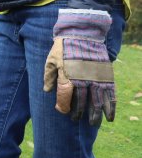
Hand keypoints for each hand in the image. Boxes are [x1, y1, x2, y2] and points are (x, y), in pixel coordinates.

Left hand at [43, 9, 114, 125]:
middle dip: (78, 112)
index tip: (62, 111)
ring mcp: (96, 78)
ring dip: (96, 114)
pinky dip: (111, 106)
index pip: (65, 97)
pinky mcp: (106, 76)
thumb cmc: (63, 47)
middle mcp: (82, 80)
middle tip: (75, 119)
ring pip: (97, 101)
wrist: (82, 34)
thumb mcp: (51, 60)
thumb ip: (48, 76)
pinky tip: (110, 116)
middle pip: (81, 102)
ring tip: (94, 123)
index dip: (63, 106)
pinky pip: (110, 94)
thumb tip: (46, 90)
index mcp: (67, 76)